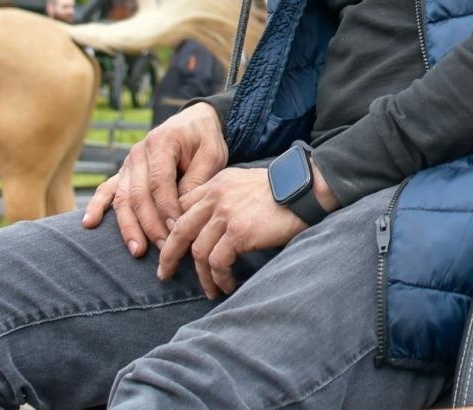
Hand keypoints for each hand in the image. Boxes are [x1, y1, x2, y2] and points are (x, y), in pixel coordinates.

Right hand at [82, 102, 228, 256]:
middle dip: (150, 224)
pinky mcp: (123, 173)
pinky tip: (89, 223)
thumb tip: (182, 211)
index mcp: (161, 143)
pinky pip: (106, 190)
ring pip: (122, 198)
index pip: (159, 182)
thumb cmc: (205, 140)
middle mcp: (139, 153)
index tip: (176, 230)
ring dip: (128, 226)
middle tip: (163, 248)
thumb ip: (197, 180)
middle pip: (138, 194)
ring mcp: (128, 164)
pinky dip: (96, 206)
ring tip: (137, 250)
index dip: (166, 208)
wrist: (194, 122)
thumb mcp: (212, 154)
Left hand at [156, 166, 304, 297]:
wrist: (306, 189)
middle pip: (179, 229)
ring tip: (210, 289)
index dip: (173, 227)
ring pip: (198, 251)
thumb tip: (214, 222)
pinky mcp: (239, 232)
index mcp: (217, 183)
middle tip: (166, 273)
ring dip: (202, 276)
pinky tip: (227, 285)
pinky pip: (218, 262)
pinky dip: (220, 278)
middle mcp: (216, 197)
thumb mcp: (247, 183)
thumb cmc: (283, 190)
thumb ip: (226, 196)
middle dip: (169, 255)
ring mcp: (226, 214)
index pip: (182, 205)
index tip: (173, 246)